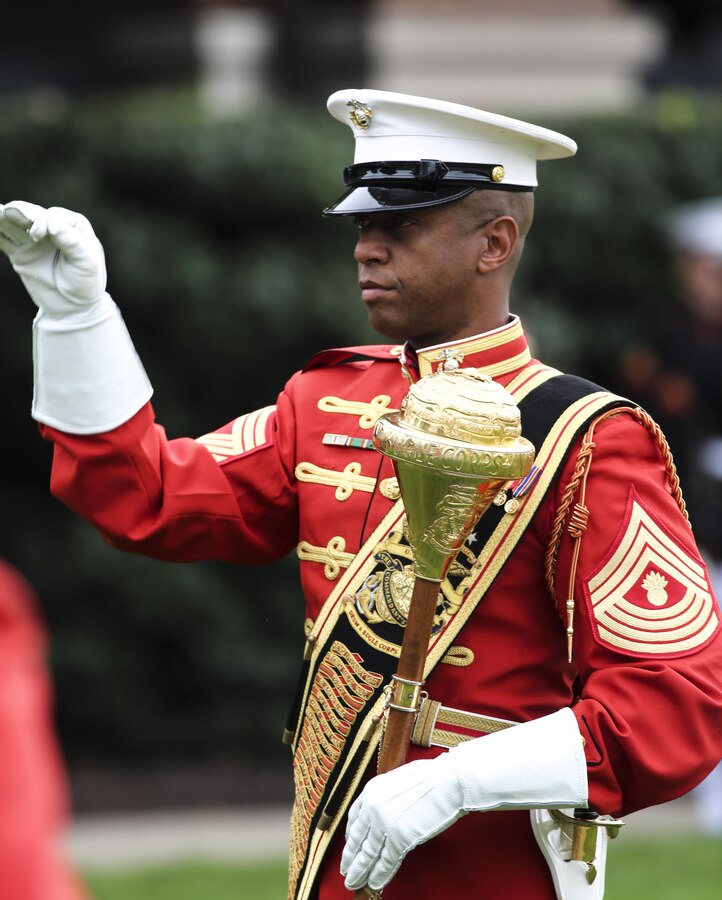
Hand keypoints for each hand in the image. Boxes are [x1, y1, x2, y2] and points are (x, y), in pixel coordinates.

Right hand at [0, 201, 106, 316]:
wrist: (74, 307)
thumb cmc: (86, 281)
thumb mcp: (86, 260)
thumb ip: (70, 240)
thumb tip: (50, 222)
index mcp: (72, 225)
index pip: (52, 216)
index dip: (42, 221)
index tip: (37, 235)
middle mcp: (52, 228)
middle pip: (31, 215)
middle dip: (19, 212)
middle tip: (9, 211)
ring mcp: (34, 240)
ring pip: (15, 224)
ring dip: (3, 217)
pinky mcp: (20, 254)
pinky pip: (4, 241)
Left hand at [341, 708, 586, 891]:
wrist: (453, 780)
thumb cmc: (435, 778)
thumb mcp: (403, 782)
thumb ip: (390, 797)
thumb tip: (388, 810)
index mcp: (374, 789)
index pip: (355, 818)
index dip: (351, 836)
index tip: (350, 847)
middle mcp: (374, 805)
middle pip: (358, 838)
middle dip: (351, 858)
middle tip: (347, 872)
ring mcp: (386, 822)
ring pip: (368, 853)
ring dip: (361, 871)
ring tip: (355, 883)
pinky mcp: (400, 836)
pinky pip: (387, 861)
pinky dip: (380, 874)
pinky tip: (376, 884)